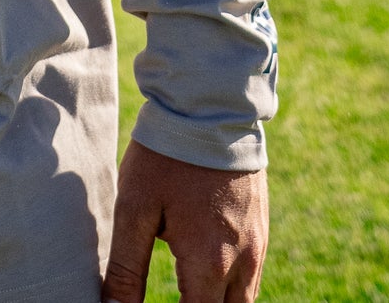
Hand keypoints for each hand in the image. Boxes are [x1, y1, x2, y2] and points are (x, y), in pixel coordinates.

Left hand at [102, 139, 266, 301]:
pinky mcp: (261, 228)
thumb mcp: (135, 208)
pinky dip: (229, 285)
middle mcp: (243, 263)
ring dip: (215, 302)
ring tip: (186, 292)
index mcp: (210, 264)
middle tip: (170, 297)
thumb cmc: (166, 156)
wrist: (210, 104)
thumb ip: (126, 269)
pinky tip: (203, 271)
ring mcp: (258, 245)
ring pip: (243, 301)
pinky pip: (251, 275)